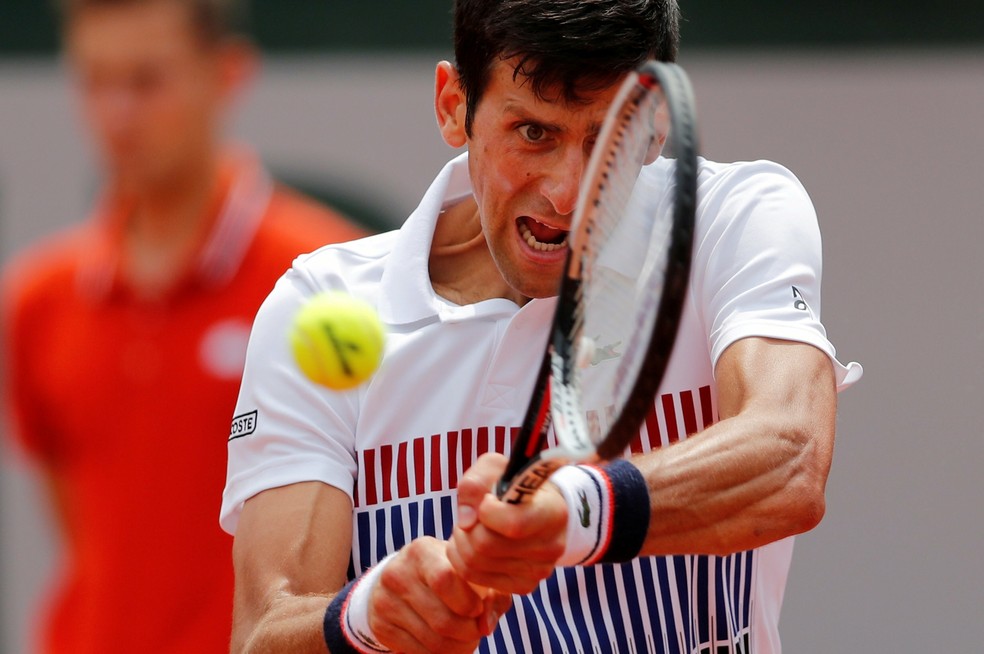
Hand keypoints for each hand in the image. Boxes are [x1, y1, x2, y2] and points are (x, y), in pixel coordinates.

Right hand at [368, 536, 511, 653]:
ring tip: (466, 640)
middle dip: (469, 633)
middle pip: (442, 619)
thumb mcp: (469, 573)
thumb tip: (485, 626)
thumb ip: (491, 594)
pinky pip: (418, 652)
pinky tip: (447, 645)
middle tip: (476, 631)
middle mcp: (397, 573)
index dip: (468, 602)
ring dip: (458, 648)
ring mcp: (385, 601)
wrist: (403, 579)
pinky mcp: (381, 626)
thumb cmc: (448, 574)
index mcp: (421, 551)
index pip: (445, 580)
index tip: (477, 608)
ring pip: (432, 641)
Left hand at [448, 453, 567, 594]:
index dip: (486, 511)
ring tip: (471, 528)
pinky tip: (473, 545)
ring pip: (475, 563)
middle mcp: (551, 546)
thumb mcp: (497, 469)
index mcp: (553, 512)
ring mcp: (539, 571)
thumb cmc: (516, 485)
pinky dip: (463, 560)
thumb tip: (465, 521)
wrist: (539, 509)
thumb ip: (476, 482)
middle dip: (466, 528)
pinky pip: (475, 577)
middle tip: (472, 516)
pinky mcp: (524, 586)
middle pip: (485, 545)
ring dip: (461, 542)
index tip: (487, 500)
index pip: (512, 524)